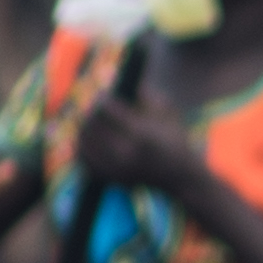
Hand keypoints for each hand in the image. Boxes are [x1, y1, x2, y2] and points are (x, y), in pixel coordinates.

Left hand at [57, 91, 201, 196]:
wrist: (180, 177)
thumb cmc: (175, 139)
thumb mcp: (168, 112)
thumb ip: (146, 94)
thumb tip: (126, 84)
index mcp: (140, 133)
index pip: (107, 109)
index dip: (102, 99)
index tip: (103, 95)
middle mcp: (126, 152)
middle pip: (92, 125)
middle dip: (92, 113)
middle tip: (95, 108)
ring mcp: (117, 168)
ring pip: (84, 142)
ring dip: (84, 129)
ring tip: (90, 122)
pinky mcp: (112, 178)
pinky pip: (84, 161)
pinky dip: (82, 149)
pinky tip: (87, 140)